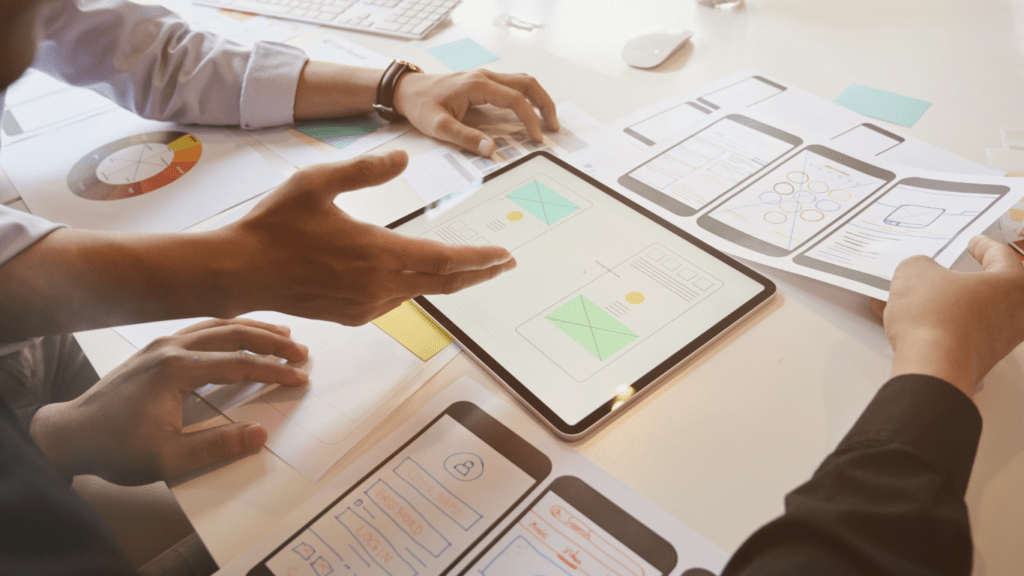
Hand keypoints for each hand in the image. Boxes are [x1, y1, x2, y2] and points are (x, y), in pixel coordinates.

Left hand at [29, 319, 308, 484]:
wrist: (70, 435)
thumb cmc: (114, 448)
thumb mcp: (167, 459)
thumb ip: (216, 446)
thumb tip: (259, 435)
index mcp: (176, 370)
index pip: (239, 364)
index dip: (274, 371)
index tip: (299, 378)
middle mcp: (170, 348)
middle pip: (233, 334)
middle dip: (271, 342)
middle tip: (301, 352)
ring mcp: (161, 345)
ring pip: (218, 325)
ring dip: (252, 329)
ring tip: (282, 336)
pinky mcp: (155, 349)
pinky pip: (202, 329)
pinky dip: (229, 329)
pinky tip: (240, 335)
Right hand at [214, 150, 516, 324]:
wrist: (240, 271)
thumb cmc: (275, 225)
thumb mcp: (316, 182)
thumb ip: (364, 170)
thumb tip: (403, 159)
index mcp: (376, 252)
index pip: (443, 259)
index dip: (478, 259)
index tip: (504, 256)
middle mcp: (378, 285)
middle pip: (442, 282)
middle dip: (477, 273)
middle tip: (503, 265)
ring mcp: (365, 305)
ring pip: (418, 292)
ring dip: (445, 280)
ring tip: (466, 267)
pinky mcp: (353, 316)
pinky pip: (394, 300)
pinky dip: (413, 287)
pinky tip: (415, 276)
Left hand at [394, 70, 558, 155]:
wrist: (408, 90)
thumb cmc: (421, 105)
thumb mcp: (439, 126)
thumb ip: (465, 138)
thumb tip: (491, 151)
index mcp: (477, 85)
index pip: (515, 99)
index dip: (530, 119)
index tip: (537, 139)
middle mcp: (486, 77)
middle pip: (528, 84)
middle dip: (545, 105)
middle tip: (554, 128)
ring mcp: (486, 78)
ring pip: (524, 82)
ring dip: (539, 100)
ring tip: (547, 122)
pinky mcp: (485, 83)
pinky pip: (514, 86)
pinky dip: (528, 99)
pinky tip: (530, 115)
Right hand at [871, 236, 1023, 396]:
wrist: (932, 367)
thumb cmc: (935, 318)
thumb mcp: (915, 272)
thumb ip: (920, 265)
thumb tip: (920, 272)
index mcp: (1013, 284)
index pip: (1001, 255)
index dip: (983, 245)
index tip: (974, 243)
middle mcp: (1016, 313)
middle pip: (991, 287)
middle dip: (965, 279)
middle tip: (948, 271)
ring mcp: (1000, 340)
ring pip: (973, 312)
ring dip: (947, 304)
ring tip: (913, 298)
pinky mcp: (980, 359)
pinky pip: (960, 333)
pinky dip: (938, 325)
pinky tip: (909, 322)